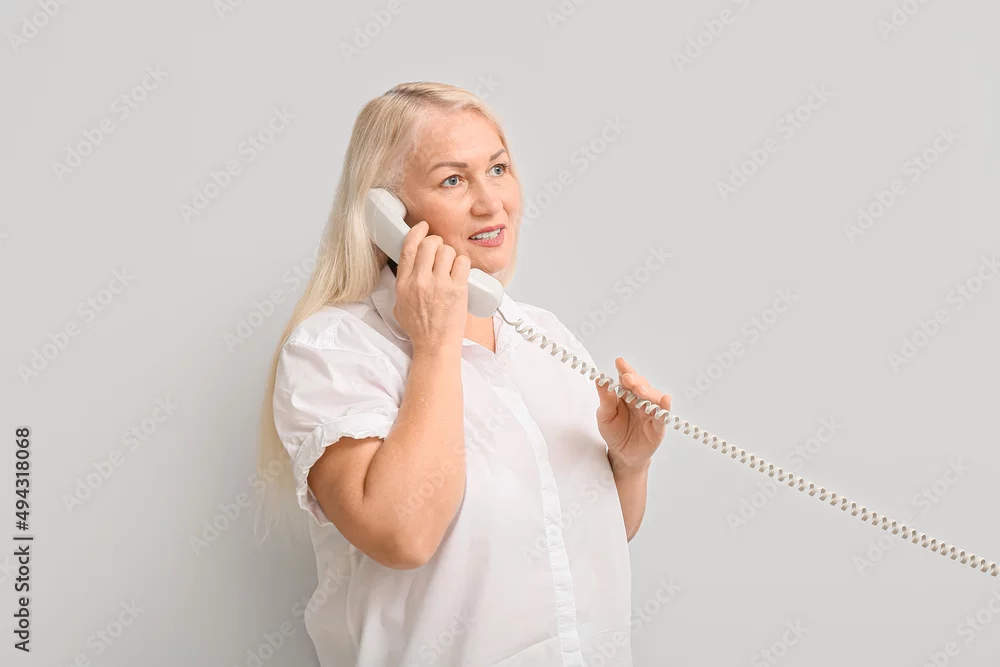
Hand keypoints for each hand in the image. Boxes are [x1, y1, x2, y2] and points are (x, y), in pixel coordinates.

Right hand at [393, 220, 471, 353]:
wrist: (435, 345)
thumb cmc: (419, 328)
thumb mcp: (399, 304)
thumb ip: (403, 283)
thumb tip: (410, 265)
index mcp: (404, 283)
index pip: (408, 247)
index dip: (417, 232)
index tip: (423, 227)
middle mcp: (420, 281)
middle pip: (429, 244)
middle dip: (437, 243)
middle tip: (441, 251)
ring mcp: (439, 285)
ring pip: (447, 250)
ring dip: (450, 255)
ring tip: (451, 266)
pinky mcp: (457, 289)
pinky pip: (462, 262)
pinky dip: (463, 264)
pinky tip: (460, 272)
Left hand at [594, 357, 671, 471]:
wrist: (622, 454)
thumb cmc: (614, 432)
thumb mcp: (604, 416)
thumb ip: (605, 399)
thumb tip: (600, 380)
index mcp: (626, 394)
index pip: (627, 379)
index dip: (625, 369)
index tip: (619, 362)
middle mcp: (640, 400)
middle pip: (642, 385)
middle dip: (635, 380)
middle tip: (628, 379)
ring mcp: (650, 412)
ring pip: (653, 397)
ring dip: (648, 392)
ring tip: (640, 391)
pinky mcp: (658, 426)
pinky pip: (663, 415)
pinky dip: (664, 408)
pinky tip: (665, 400)